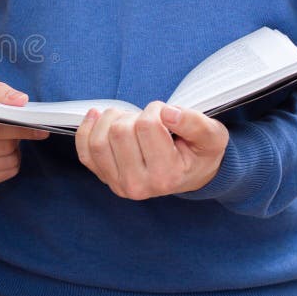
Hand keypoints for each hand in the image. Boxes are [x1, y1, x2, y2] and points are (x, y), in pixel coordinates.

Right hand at [0, 72, 49, 187]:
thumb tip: (21, 101)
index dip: (20, 127)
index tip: (40, 127)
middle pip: (4, 147)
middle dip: (16, 135)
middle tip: (13, 124)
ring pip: (8, 162)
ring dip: (13, 149)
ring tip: (2, 136)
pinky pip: (4, 174)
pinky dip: (7, 161)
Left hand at [75, 101, 228, 199]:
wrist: (190, 173)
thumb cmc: (200, 152)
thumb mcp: (212, 136)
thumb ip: (195, 123)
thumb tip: (168, 113)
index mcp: (166, 176)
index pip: (147, 126)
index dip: (156, 109)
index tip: (166, 114)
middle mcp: (139, 185)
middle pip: (120, 131)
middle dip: (133, 115)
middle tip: (148, 120)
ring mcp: (117, 183)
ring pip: (98, 140)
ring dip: (111, 120)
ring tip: (130, 120)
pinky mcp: (103, 176)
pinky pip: (84, 150)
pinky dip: (87, 129)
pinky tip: (97, 116)